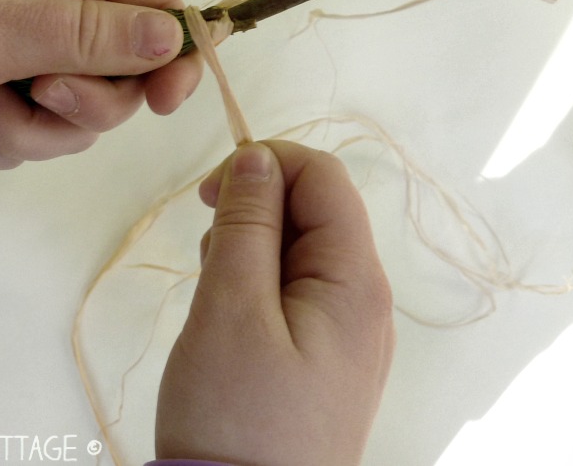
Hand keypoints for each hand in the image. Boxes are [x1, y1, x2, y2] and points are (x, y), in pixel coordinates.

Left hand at [0, 0, 200, 168]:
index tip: (164, 100)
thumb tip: (173, 38)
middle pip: (118, 81)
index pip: (153, 9)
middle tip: (36, 92)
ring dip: (20, 129)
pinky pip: (22, 144)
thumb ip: (87, 33)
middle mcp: (51, 18)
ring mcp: (22, 64)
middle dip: (79, 105)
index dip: (173, 55)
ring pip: (69, 125)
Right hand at [155, 141, 394, 465]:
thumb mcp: (231, 307)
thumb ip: (246, 224)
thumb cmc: (234, 414)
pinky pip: (293, 292)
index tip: (208, 191)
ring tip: (215, 295)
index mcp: (355, 281)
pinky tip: (229, 317)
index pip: (323, 177)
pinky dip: (255, 285)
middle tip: (208, 254)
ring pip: (299, 251)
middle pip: (314, 212)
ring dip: (250, 249)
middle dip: (254, 211)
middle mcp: (363, 301)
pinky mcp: (323, 357)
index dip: (266, 163)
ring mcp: (346, 333)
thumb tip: (257, 157)